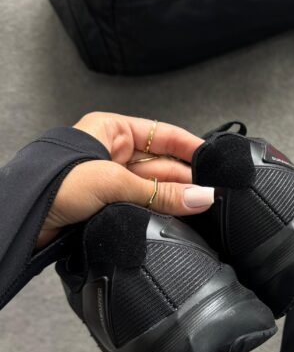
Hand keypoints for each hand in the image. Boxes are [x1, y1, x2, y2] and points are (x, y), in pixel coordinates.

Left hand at [37, 112, 213, 247]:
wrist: (21, 219)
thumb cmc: (50, 184)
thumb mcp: (113, 182)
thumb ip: (160, 192)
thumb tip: (199, 197)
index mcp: (113, 131)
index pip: (163, 135)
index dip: (190, 147)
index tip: (214, 161)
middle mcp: (113, 153)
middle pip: (162, 164)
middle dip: (185, 179)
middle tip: (208, 195)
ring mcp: (111, 180)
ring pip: (154, 187)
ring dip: (174, 198)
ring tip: (196, 208)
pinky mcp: (107, 206)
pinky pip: (143, 206)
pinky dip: (159, 212)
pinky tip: (176, 219)